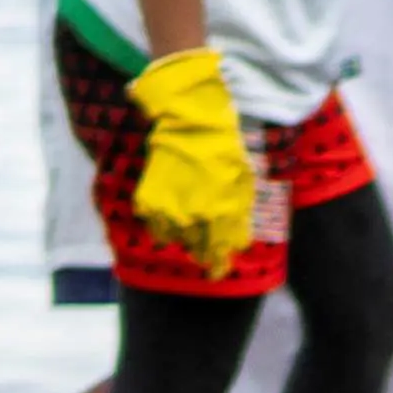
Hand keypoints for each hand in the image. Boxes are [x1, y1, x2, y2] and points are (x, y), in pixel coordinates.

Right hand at [124, 48, 257, 256]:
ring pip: (176, 242)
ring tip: (187, 216)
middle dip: (202, 248)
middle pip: (198, 252)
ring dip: (182, 235)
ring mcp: (170, 213)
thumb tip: (236, 245)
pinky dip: (161, 223)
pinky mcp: (149, 203)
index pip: (220, 255)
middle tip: (203, 239)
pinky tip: (170, 209)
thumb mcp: (243, 184)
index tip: (217, 268)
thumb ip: (239, 219)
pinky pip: (155, 228)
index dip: (219, 264)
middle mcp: (196, 220)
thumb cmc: (224, 151)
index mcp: (222, 216)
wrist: (191, 124)